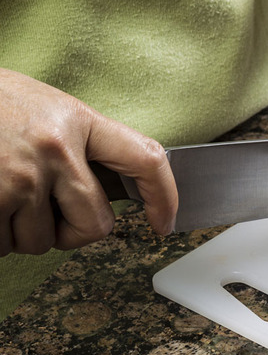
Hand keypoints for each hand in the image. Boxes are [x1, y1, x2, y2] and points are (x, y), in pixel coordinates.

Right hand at [0, 69, 177, 255]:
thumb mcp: (45, 107)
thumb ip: (80, 143)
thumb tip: (111, 187)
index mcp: (76, 120)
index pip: (146, 160)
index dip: (165, 197)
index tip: (163, 222)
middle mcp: (54, 150)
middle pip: (95, 226)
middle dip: (73, 231)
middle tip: (50, 213)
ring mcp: (17, 179)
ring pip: (39, 243)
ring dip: (21, 232)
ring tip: (1, 193)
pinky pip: (1, 247)